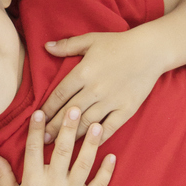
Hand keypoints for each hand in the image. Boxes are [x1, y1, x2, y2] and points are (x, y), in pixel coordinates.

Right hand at [0, 108, 114, 185]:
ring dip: (91, 144)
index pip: (33, 149)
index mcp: (33, 181)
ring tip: (97, 125)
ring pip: (83, 164)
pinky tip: (113, 155)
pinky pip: (99, 185)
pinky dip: (106, 171)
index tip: (40, 110)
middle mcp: (53, 185)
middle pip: (61, 151)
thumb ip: (3, 175)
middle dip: (68, 129)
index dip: (36, 129)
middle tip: (74, 108)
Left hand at [40, 30, 162, 143]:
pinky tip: (88, 145)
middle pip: (70, 112)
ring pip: (87, 122)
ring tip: (59, 145)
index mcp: (83, 72)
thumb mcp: (90, 40)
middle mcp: (95, 89)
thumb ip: (67, 46)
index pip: (59, 94)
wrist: (150, 51)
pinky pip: (110, 127)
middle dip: (54, 127)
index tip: (36, 119)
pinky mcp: (126, 109)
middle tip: (42, 139)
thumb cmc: (117, 43)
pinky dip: (98, 137)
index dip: (47, 109)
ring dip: (72, 135)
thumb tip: (46, 47)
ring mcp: (111, 100)